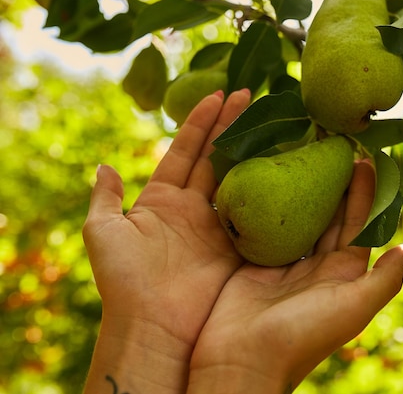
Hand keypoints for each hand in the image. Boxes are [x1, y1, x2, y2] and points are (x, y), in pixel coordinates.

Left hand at [82, 89, 250, 393]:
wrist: (154, 324)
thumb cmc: (124, 279)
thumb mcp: (102, 232)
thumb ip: (104, 198)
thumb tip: (103, 166)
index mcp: (162, 200)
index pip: (184, 151)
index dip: (200, 122)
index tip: (218, 94)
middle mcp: (193, 209)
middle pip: (216, 158)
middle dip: (232, 125)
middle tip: (252, 95)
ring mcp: (218, 226)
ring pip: (238, 178)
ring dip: (254, 150)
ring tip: (273, 120)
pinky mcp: (239, 246)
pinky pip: (256, 212)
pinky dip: (270, 189)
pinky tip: (284, 165)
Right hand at [186, 160, 402, 393]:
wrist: (244, 361)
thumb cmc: (303, 335)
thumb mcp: (352, 308)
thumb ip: (385, 280)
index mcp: (344, 273)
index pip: (359, 223)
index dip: (365, 193)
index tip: (366, 159)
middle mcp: (318, 266)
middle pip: (330, 215)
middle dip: (334, 182)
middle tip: (334, 147)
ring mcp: (285, 263)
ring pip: (298, 216)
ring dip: (302, 188)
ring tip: (302, 154)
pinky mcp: (254, 261)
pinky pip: (265, 225)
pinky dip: (268, 203)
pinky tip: (266, 177)